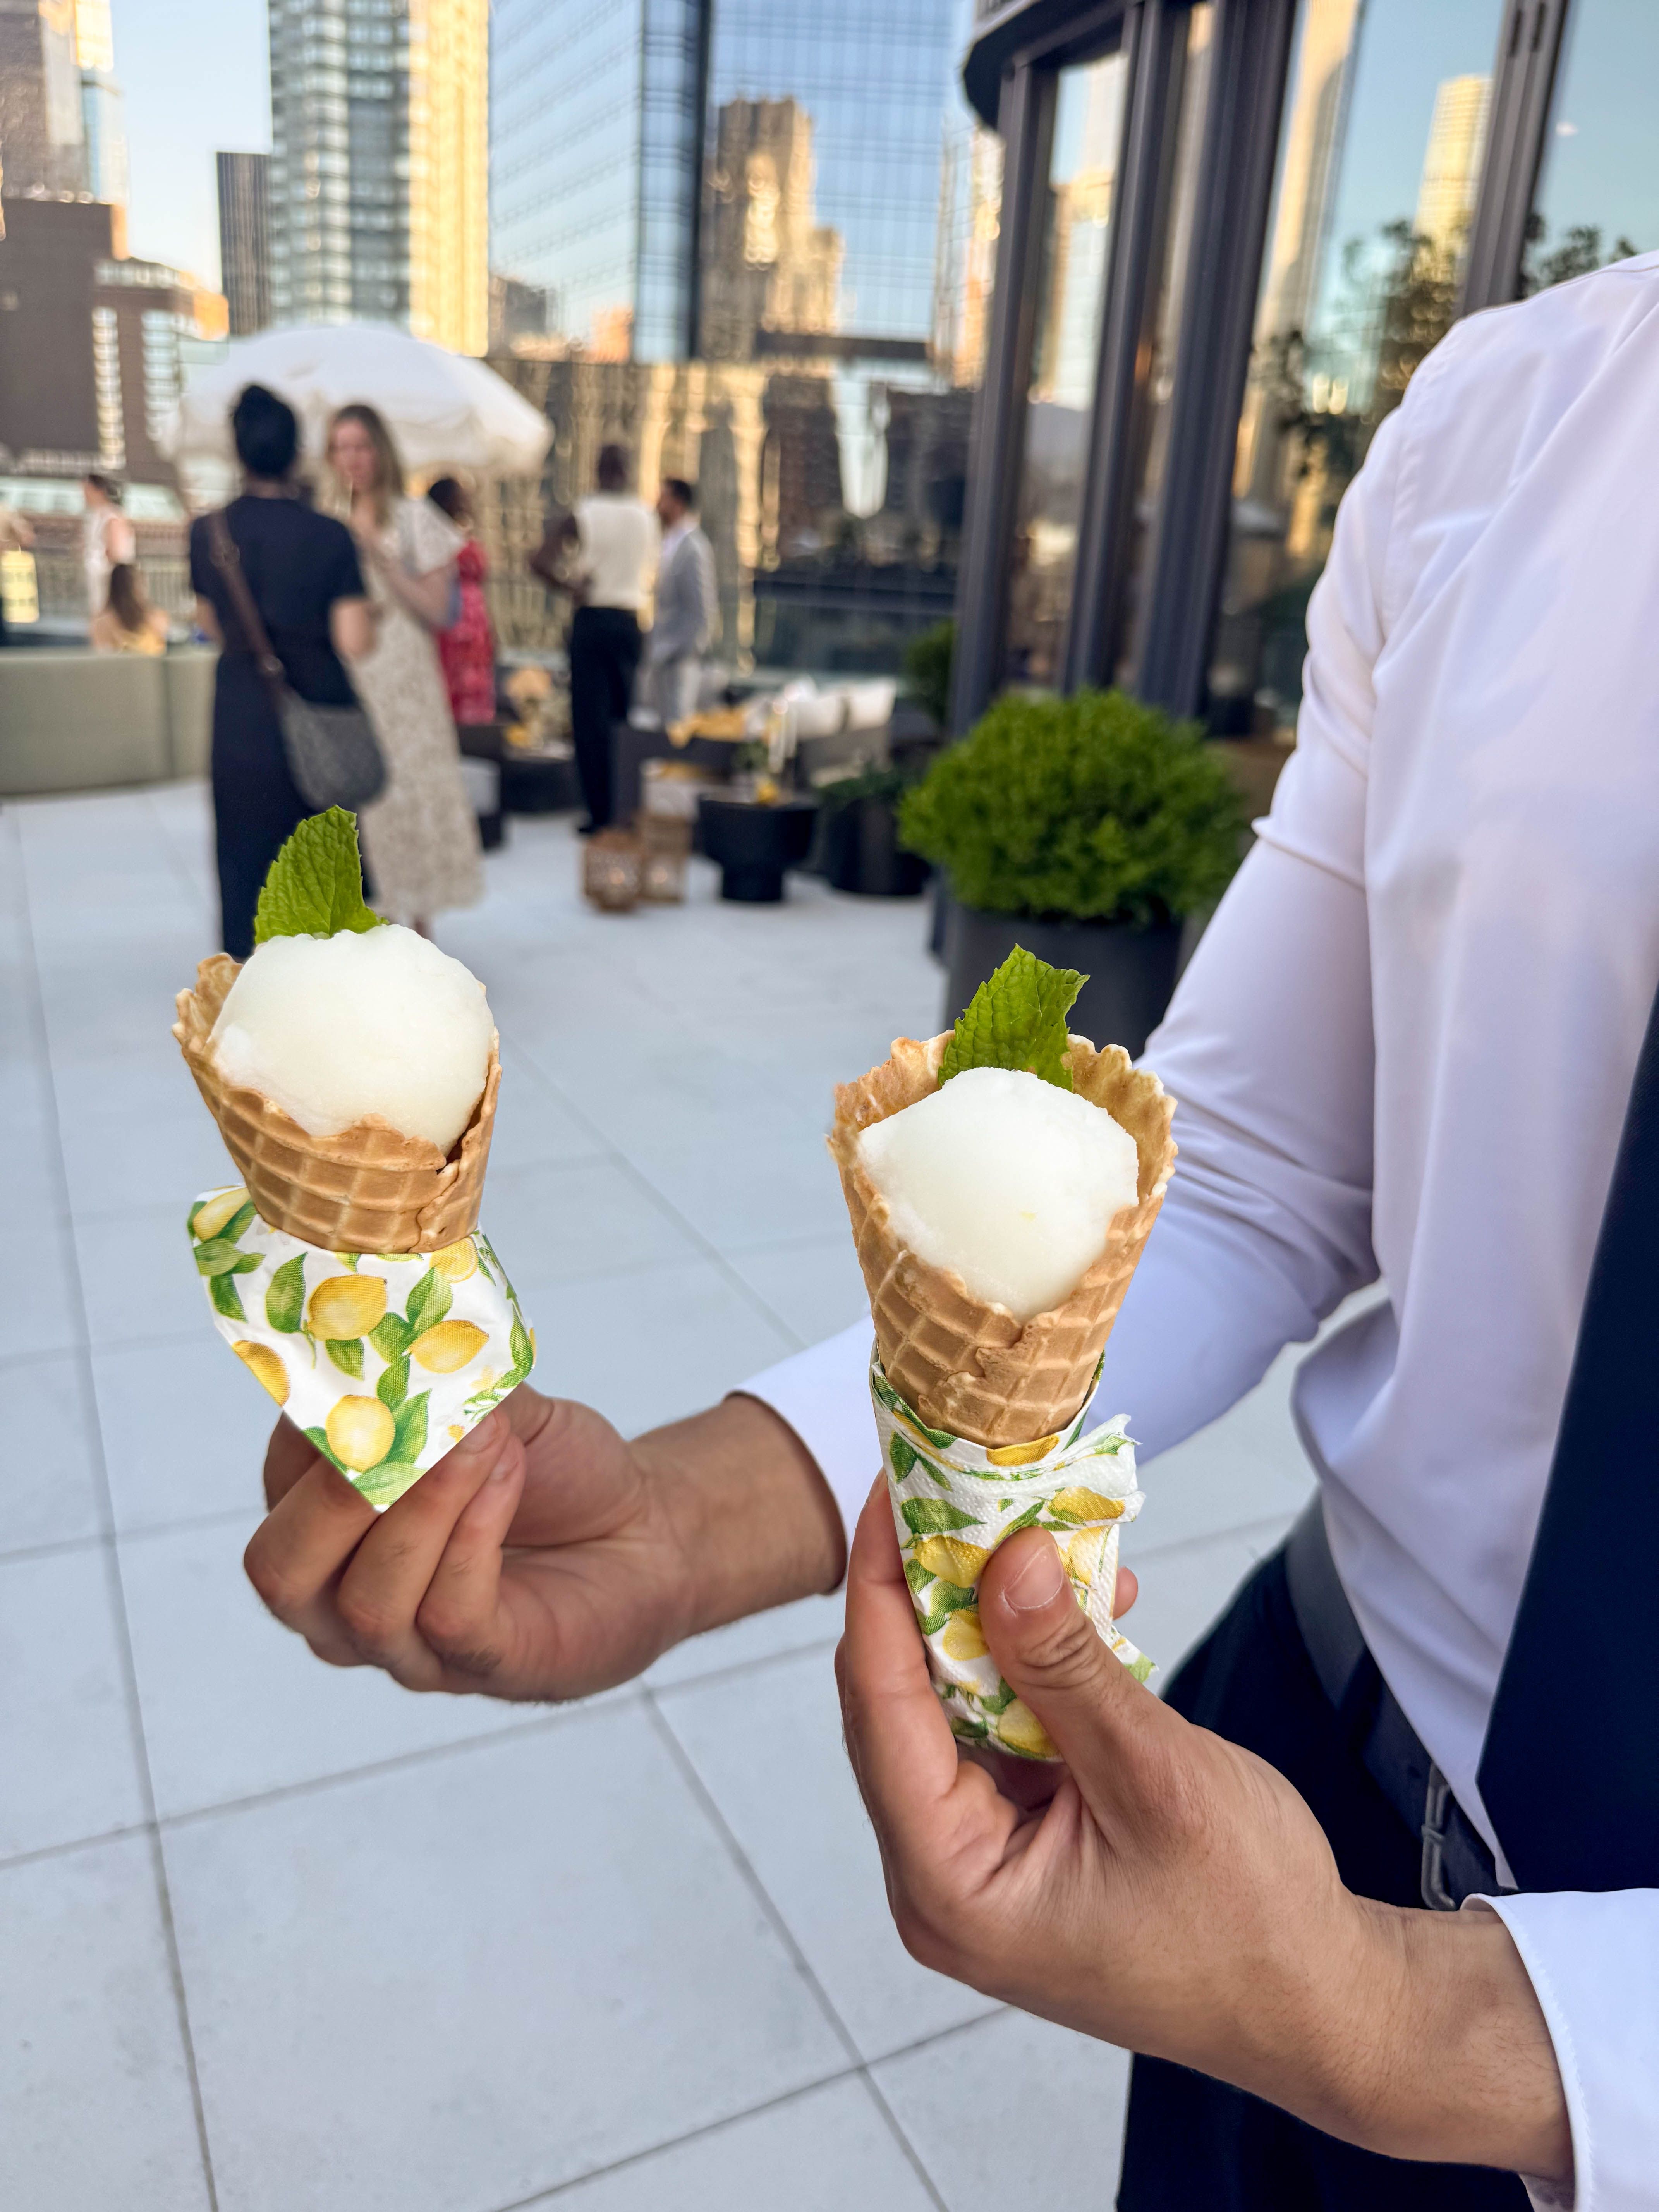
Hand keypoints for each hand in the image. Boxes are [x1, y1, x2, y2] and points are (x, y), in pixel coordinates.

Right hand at [244, 1385, 843, 1701]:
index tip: (370, 1365)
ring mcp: (406, 1646)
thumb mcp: (496, 1407)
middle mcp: (341, 1599)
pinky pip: (448, 1616)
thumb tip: (404, 1337)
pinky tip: (509, 1478)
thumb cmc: (556, 1473)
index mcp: (326, 1525)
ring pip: (367, 1601)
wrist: (648, 1534)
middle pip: (282, 1570)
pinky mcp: (479, 1666)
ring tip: (483, 1439)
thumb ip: (444, 1380)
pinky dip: (474, 1537)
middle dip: (335, 1496)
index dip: (313, 1424)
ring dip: (425, 1505)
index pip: (279, 1483)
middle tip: (401, 1427)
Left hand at [837, 1485, 1570, 2181]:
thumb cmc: (1251, 1919)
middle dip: (941, 1593)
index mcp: (950, 1887)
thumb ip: (1066, 1667)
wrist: (1324, 2004)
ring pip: (956, 1708)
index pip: (879, 1707)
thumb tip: (1003, 1559)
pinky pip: (1004, 1731)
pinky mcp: (1024, 1841)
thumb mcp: (1155, 1775)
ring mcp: (981, 1862)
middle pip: (903, 1704)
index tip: (893, 1492)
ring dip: (1000, 1623)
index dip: (880, 1588)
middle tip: (961, 1493)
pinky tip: (1085, 1606)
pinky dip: (1037, 1668)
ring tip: (1043, 1535)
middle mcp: (941, 1879)